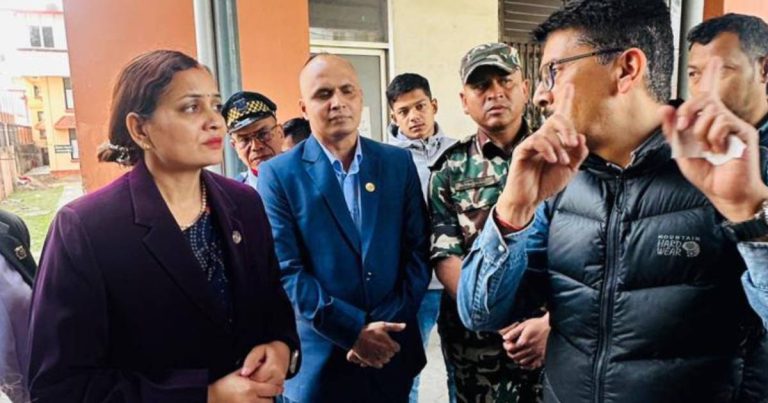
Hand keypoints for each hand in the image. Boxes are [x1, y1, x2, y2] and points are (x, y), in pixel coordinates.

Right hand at [207, 369, 281, 402]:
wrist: (212, 397)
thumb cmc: (224, 384)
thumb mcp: (237, 374)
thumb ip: (251, 369)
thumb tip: (262, 364)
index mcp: (250, 388)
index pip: (272, 390)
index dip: (277, 388)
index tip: (279, 387)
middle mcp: (251, 399)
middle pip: (270, 401)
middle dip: (272, 397)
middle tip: (272, 394)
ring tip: (265, 398)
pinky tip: (258, 401)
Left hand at [240, 341, 290, 385]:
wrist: (282, 352)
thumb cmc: (269, 351)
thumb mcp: (258, 350)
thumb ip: (250, 360)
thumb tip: (244, 373)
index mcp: (273, 368)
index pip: (255, 379)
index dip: (249, 375)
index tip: (248, 370)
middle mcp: (278, 377)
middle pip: (259, 386)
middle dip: (253, 380)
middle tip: (252, 372)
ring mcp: (280, 383)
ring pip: (263, 390)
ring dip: (258, 383)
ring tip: (257, 374)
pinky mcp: (279, 387)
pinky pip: (267, 391)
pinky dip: (262, 385)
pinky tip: (262, 378)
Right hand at [347, 322, 404, 368]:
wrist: (355, 336)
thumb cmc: (369, 330)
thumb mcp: (382, 325)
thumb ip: (394, 326)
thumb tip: (405, 325)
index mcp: (389, 344)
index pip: (397, 348)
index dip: (393, 344)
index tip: (389, 341)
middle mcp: (385, 352)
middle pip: (391, 354)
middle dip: (388, 350)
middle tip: (382, 344)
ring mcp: (378, 358)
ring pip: (386, 360)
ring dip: (384, 356)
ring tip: (378, 350)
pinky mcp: (371, 361)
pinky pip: (379, 365)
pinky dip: (379, 362)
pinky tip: (376, 357)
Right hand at [496, 85, 588, 226]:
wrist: (530, 199)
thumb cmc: (545, 183)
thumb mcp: (569, 169)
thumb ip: (577, 154)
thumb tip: (580, 137)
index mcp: (555, 141)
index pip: (561, 118)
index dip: (565, 101)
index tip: (569, 86)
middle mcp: (543, 139)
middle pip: (556, 119)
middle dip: (567, 128)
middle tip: (572, 143)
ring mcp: (532, 144)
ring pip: (547, 132)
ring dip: (559, 147)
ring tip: (562, 161)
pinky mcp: (522, 151)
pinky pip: (536, 141)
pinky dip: (548, 149)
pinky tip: (552, 159)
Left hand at [500, 313, 549, 369]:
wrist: (553, 327)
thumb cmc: (539, 325)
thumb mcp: (524, 325)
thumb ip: (513, 332)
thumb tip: (505, 337)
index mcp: (524, 341)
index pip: (510, 348)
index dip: (506, 346)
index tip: (506, 343)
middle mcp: (530, 349)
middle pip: (515, 357)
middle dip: (510, 353)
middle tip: (510, 349)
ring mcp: (536, 354)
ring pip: (522, 362)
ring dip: (517, 359)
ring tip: (517, 354)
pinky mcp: (542, 357)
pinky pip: (532, 366)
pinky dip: (527, 366)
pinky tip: (525, 362)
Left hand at [660, 57, 767, 221]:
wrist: (725, 193)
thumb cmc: (706, 174)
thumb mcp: (681, 152)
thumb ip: (673, 131)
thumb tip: (665, 107)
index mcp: (707, 123)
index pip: (709, 94)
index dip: (712, 76)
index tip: (715, 60)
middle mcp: (722, 119)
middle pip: (703, 99)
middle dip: (687, 110)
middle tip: (682, 127)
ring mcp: (734, 125)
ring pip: (710, 112)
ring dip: (700, 132)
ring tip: (707, 149)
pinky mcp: (743, 132)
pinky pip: (722, 122)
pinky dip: (713, 138)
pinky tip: (720, 151)